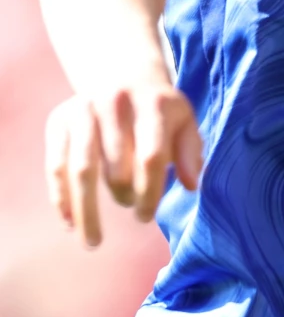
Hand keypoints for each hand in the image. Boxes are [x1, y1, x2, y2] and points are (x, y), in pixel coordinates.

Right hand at [45, 83, 202, 246]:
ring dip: (87, 211)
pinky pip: (56, 166)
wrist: (123, 74)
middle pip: (117, 167)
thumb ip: (191, 152)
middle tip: (130, 210)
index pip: (152, 157)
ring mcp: (84, 109)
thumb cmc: (159, 109)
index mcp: (154, 103)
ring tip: (94, 242)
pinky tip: (70, 222)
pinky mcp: (59, 120)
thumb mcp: (183, 121)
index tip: (146, 215)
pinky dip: (61, 198)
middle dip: (124, 197)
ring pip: (83, 170)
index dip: (149, 192)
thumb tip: (193, 186)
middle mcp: (117, 102)